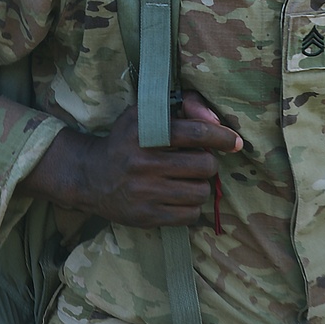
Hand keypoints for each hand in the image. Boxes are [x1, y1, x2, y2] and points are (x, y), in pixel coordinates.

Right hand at [23, 92, 241, 227]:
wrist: (91, 177)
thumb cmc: (126, 141)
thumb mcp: (145, 114)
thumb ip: (183, 106)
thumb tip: (215, 119)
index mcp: (144, 133)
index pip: (195, 133)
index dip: (221, 136)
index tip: (234, 141)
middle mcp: (142, 163)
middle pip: (204, 165)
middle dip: (209, 162)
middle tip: (199, 162)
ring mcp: (144, 193)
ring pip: (201, 192)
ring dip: (201, 186)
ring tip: (187, 180)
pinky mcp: (146, 217)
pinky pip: (190, 215)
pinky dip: (191, 207)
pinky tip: (179, 198)